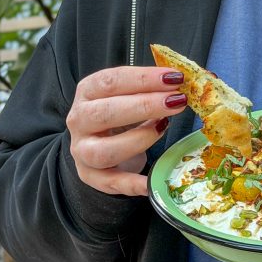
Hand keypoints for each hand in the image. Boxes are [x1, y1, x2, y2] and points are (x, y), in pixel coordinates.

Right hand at [67, 66, 187, 195]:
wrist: (96, 141)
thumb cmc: (117, 111)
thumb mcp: (127, 94)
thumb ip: (149, 88)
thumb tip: (183, 82)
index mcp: (87, 92)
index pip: (110, 81)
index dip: (143, 78)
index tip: (174, 77)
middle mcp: (79, 120)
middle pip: (105, 113)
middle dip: (145, 106)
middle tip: (177, 101)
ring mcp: (82, 151)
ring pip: (103, 151)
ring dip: (139, 139)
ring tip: (165, 128)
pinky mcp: (91, 176)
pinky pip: (111, 183)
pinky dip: (132, 184)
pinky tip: (152, 181)